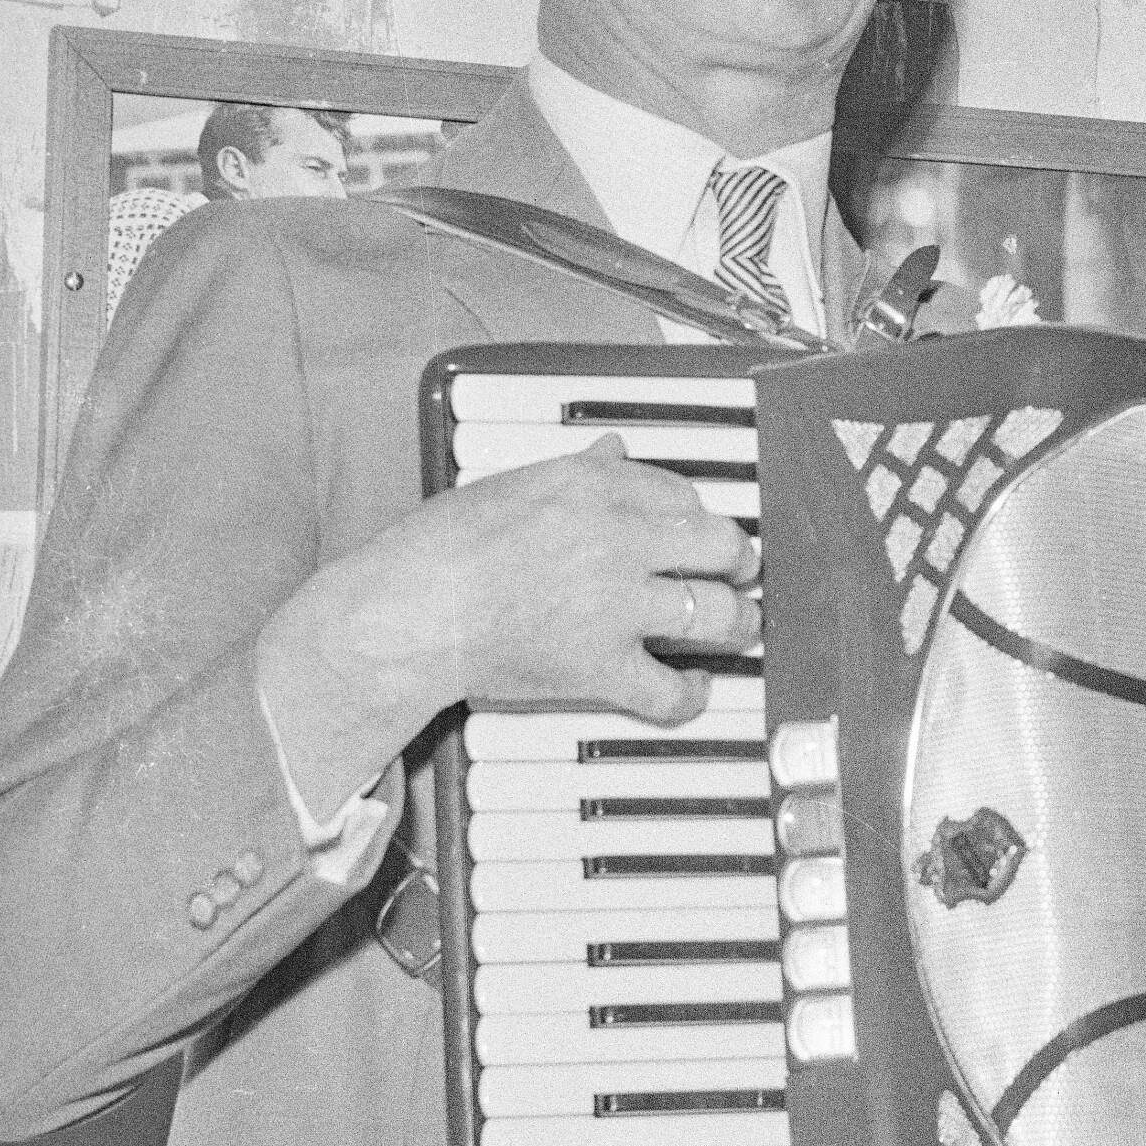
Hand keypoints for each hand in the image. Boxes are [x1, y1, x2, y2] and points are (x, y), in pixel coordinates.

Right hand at [257, 437, 760, 814]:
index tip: (694, 527)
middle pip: (721, 545)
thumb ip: (575, 471)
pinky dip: (689, 695)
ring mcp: (616, 606)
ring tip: (736, 626)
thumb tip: (613, 450)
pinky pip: (671, 690)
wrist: (408, 612)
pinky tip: (690, 687)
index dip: (695, 513)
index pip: (680, 491)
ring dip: (736, 622)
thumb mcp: (511, 484)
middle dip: (737, 561)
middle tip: (736, 572)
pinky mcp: (601, 667)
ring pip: (716, 613)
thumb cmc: (441, 548)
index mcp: (594, 487)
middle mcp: (618, 539)